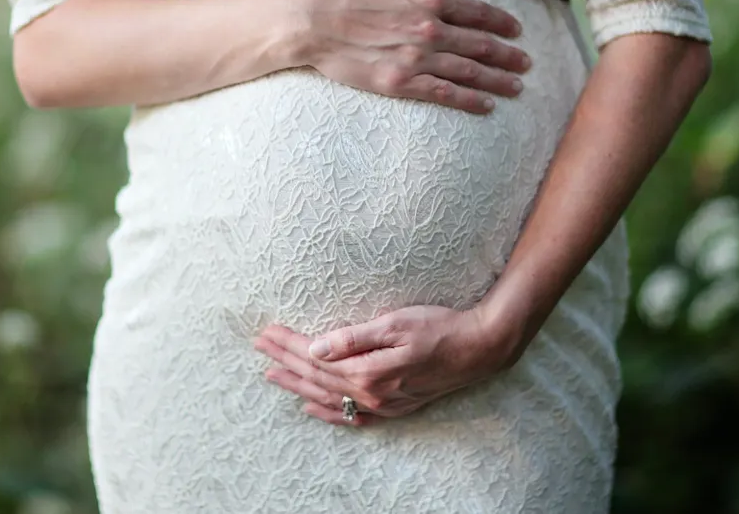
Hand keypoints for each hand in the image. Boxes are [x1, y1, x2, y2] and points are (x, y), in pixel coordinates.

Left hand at [252, 305, 512, 426]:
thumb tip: (315, 347)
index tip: (266, 332)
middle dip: (285, 361)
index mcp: (367, 371)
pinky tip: (311, 407)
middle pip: (316, 377)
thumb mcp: (395, 324)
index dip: (288, 344)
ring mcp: (382, 404)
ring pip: (328, 396)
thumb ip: (353, 338)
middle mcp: (371, 393)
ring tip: (272, 375)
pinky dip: (328, 412)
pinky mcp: (394, 406)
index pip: (315, 356)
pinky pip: (352, 415)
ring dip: (298, 384)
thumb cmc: (439, 328)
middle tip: (259, 347)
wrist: (478, 349)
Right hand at [292, 0, 532, 114]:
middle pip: (481, 45)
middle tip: (526, 63)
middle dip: (508, 55)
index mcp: (428, 0)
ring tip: (517, 87)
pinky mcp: (401, 83)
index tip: (517, 31)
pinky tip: (486, 105)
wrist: (312, 20)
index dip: (501, 22)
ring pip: (469, 71)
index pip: (476, 13)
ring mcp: (417, 58)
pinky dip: (469, 99)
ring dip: (497, 80)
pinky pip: (444, 93)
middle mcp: (430, 30)